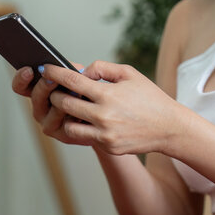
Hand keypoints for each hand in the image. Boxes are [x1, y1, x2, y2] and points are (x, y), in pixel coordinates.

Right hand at [10, 62, 88, 144]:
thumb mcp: (76, 80)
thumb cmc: (86, 97)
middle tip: (52, 80)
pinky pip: (66, 124)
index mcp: (39, 92)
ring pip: (52, 110)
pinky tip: (83, 108)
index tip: (29, 70)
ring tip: (76, 91)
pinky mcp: (64, 135)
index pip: (21, 86)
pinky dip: (75, 115)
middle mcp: (41, 109)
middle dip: (44, 87)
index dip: (21, 78)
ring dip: (63, 100)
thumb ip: (70, 71)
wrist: (99, 121)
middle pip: (35, 96)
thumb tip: (74, 68)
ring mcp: (50, 123)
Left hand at [40, 60, 187, 154]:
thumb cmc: (149, 97)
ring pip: (69, 125)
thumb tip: (81, 73)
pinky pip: (85, 137)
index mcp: (107, 94)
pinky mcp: (108, 147)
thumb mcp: (129, 74)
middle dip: (55, 94)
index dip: (55, 73)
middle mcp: (103, 115)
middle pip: (64, 103)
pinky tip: (86, 120)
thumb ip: (102, 68)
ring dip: (66, 115)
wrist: (169, 127)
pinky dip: (82, 128)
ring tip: (71, 108)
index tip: (45, 68)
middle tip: (55, 90)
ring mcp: (105, 134)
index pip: (72, 81)